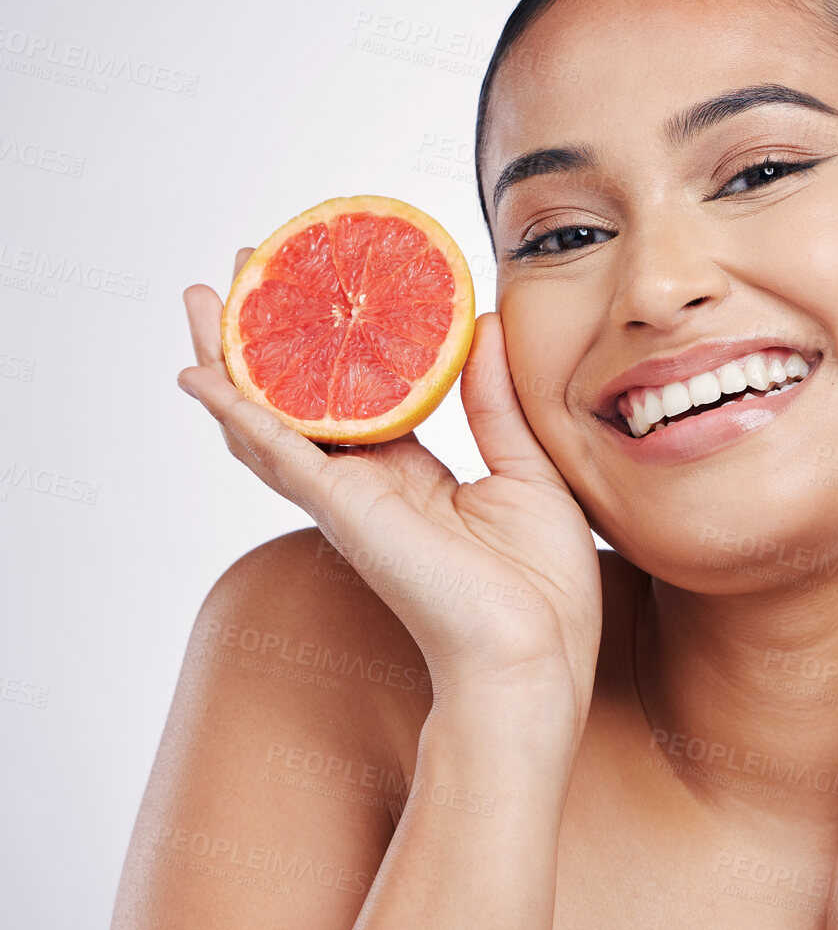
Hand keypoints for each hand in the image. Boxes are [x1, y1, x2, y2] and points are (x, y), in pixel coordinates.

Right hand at [178, 248, 602, 737]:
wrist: (535, 659)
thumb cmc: (543, 587)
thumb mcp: (528, 469)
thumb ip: (495, 401)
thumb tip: (484, 323)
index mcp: (413, 478)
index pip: (358, 398)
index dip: (336, 345)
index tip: (325, 287)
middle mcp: (370, 487)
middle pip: (298, 401)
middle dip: (268, 337)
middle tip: (246, 270)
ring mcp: (351, 502)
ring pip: (268, 422)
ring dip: (231, 361)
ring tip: (202, 299)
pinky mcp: (346, 515)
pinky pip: (280, 458)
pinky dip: (238, 417)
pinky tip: (202, 377)